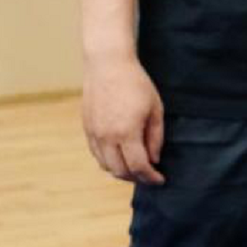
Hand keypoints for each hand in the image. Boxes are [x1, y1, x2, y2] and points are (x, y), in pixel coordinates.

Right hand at [81, 54, 164, 185]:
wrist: (107, 66)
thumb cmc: (136, 84)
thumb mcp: (155, 108)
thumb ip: (155, 136)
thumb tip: (154, 159)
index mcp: (127, 132)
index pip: (138, 166)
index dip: (151, 177)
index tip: (160, 179)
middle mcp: (107, 137)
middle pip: (120, 171)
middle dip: (136, 178)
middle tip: (149, 176)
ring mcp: (94, 134)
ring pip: (106, 166)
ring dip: (121, 171)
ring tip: (136, 167)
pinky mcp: (86, 129)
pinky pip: (97, 154)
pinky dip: (109, 161)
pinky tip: (121, 156)